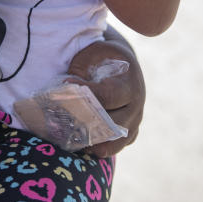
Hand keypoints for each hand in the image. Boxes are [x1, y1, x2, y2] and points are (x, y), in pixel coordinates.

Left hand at [65, 33, 144, 157]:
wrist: (124, 63)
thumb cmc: (104, 58)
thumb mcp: (93, 54)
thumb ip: (80, 70)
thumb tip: (67, 90)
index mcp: (129, 84)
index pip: (108, 96)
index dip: (86, 95)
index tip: (66, 87)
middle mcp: (136, 105)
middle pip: (112, 124)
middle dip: (87, 123)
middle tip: (66, 121)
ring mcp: (135, 121)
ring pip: (116, 141)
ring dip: (94, 142)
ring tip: (73, 136)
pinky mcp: (131, 132)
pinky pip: (117, 146)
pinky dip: (100, 147)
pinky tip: (83, 141)